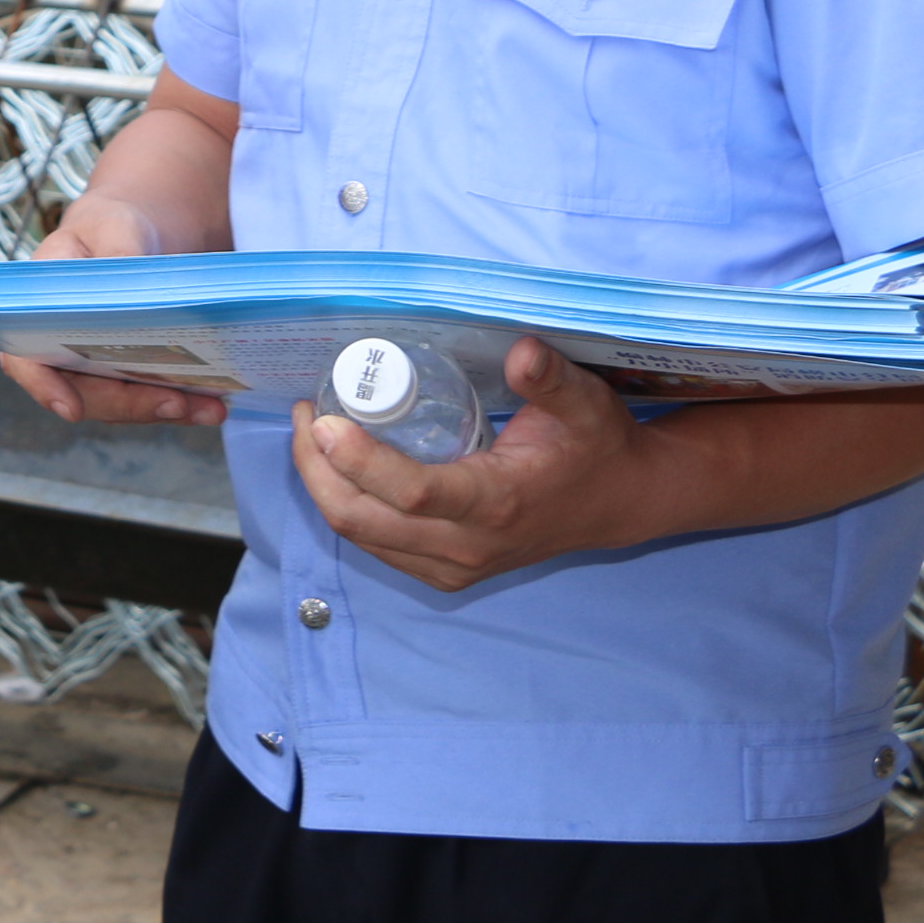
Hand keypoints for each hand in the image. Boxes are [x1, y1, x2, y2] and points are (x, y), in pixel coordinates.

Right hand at [0, 199, 229, 428]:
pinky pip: (147, 397)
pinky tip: (212, 404)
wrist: (134, 237)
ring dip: (163, 410)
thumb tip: (130, 286)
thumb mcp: (111, 226)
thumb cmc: (108, 227)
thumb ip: (117, 251)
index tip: (70, 410)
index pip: (24, 359)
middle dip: (129, 404)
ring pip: (120, 403)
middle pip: (83, 392)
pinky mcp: (128, 375)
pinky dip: (180, 403)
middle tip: (174, 403)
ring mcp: (94, 368)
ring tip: (209, 410)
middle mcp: (58, 349)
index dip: (43, 386)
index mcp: (36, 312)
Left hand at [289, 336, 648, 591]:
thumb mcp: (585, 403)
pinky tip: (337, 467)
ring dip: (322, 487)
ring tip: (312, 434)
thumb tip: (520, 350)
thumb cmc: (596, 446)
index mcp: (497, 504)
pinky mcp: (442, 573)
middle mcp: (468, 545)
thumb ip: (550, 377)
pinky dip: (345, 506)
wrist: (617, 503)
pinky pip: (375, 544)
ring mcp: (452, 566)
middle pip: (362, 520)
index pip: (410, 493)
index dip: (357, 459)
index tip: (322, 419)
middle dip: (316, 470)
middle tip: (306, 416)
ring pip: (360, 536)